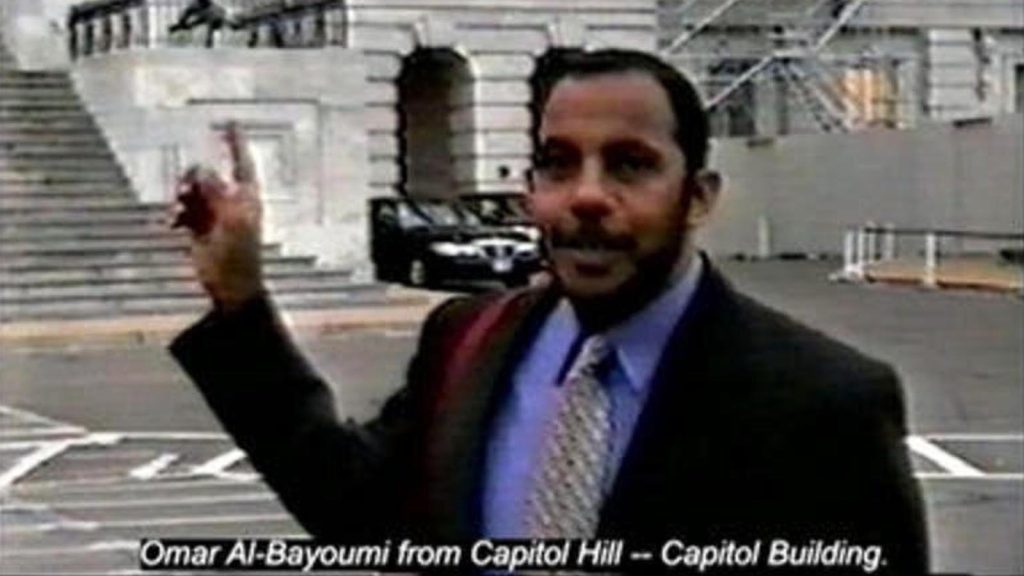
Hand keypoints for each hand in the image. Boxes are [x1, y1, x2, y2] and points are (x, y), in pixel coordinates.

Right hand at [170, 122, 264, 311]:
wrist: (230, 287)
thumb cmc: (239, 257)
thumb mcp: (231, 222)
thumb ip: (217, 193)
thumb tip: (202, 171)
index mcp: (247, 197)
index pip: (242, 162)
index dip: (236, 142)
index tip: (230, 121)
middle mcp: (231, 201)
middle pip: (207, 173)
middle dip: (193, 178)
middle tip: (183, 189)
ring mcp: (214, 214)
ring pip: (191, 190)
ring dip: (182, 197)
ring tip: (178, 213)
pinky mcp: (198, 228)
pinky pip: (182, 210)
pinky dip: (176, 214)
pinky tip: (173, 225)